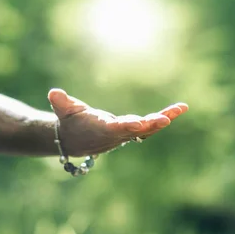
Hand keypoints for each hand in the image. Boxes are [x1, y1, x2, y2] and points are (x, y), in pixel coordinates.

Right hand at [48, 88, 187, 157]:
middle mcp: (117, 134)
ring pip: (148, 127)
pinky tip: (179, 109)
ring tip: (181, 108)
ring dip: (164, 118)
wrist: (75, 140)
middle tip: (166, 119)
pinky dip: (164, 117)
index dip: (126, 125)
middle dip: (151, 124)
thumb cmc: (69, 121)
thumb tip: (54, 93)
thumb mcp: (63, 110)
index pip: (115, 128)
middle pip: (137, 129)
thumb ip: (60, 102)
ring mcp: (126, 134)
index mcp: (101, 129)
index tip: (138, 123)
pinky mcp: (132, 130)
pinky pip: (150, 125)